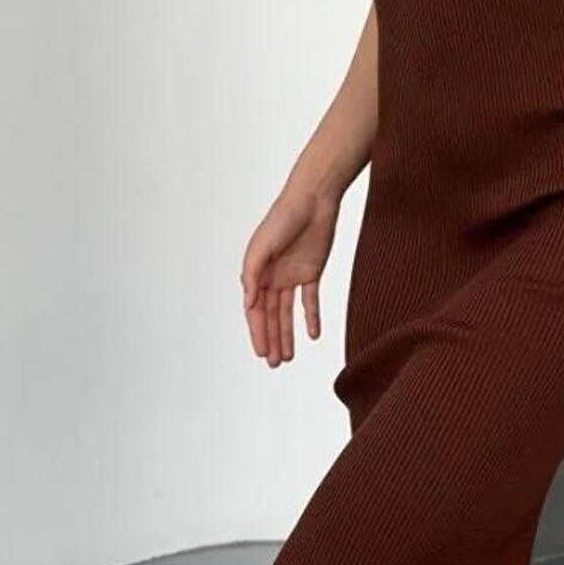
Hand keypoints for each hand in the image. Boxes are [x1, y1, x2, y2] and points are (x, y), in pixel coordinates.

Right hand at [240, 186, 338, 367]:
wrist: (314, 200)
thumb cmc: (283, 217)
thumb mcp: (263, 246)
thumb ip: (254, 274)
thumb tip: (249, 302)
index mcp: (256, 272)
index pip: (256, 310)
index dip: (258, 332)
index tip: (261, 352)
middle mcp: (272, 277)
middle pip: (271, 316)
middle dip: (271, 339)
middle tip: (273, 364)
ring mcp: (291, 276)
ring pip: (287, 312)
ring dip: (287, 334)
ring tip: (287, 357)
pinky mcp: (311, 272)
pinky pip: (309, 300)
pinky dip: (311, 317)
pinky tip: (312, 335)